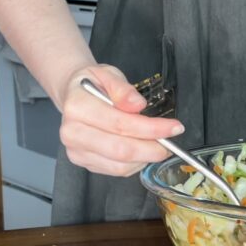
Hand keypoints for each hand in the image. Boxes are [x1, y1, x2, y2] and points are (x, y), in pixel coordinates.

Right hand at [57, 64, 184, 176]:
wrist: (74, 94)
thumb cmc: (94, 84)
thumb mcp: (109, 74)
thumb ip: (123, 89)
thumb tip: (137, 105)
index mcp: (77, 106)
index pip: (120, 123)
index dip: (151, 128)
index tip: (174, 127)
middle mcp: (71, 132)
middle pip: (120, 150)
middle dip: (151, 149)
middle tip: (170, 144)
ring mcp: (76, 151)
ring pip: (120, 165)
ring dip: (145, 158)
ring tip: (157, 146)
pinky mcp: (84, 162)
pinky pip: (116, 170)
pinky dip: (136, 164)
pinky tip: (143, 151)